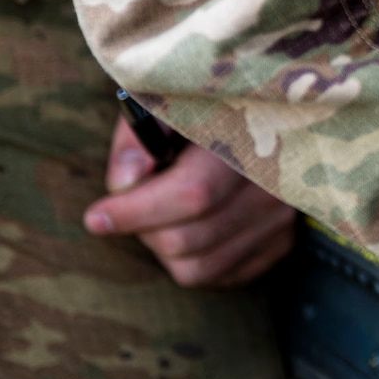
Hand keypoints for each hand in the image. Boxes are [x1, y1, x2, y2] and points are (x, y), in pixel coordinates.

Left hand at [84, 117, 297, 286]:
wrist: (264, 116)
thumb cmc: (202, 108)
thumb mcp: (166, 102)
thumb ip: (138, 136)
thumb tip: (126, 181)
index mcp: (250, 137)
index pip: (192, 194)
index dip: (137, 211)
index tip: (97, 216)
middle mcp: (276, 184)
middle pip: (186, 239)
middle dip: (144, 228)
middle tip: (137, 200)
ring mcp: (282, 218)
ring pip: (198, 268)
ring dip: (165, 247)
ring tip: (165, 212)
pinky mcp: (282, 243)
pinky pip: (218, 277)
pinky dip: (191, 258)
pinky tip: (190, 224)